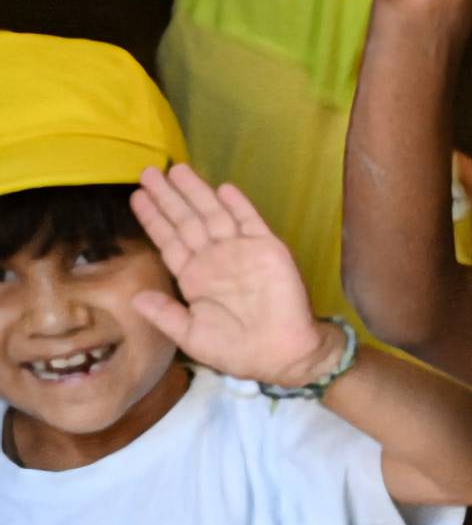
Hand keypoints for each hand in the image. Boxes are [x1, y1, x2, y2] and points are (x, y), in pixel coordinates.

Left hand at [128, 167, 339, 388]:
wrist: (284, 354)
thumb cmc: (238, 350)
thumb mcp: (192, 337)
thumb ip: (165, 315)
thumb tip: (135, 298)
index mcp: (194, 278)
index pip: (169, 241)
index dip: (153, 219)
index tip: (137, 196)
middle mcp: (214, 259)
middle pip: (186, 221)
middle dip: (168, 197)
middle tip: (148, 172)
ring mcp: (241, 251)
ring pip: (213, 214)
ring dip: (196, 192)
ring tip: (176, 170)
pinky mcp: (267, 250)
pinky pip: (250, 222)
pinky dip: (238, 205)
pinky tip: (223, 188)